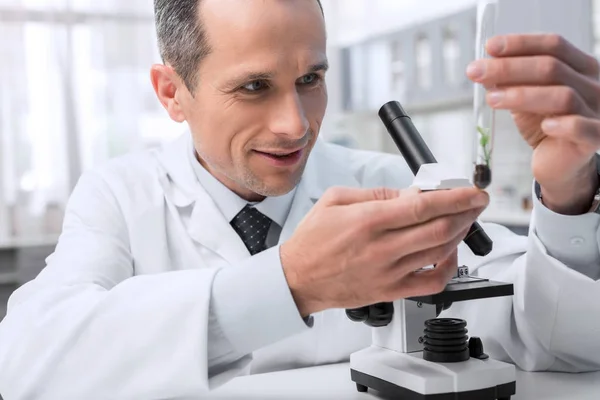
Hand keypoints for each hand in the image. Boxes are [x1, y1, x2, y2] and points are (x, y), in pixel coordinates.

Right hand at [280, 186, 488, 315]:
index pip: (423, 206)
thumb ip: (374, 194)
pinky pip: (431, 282)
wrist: (298, 278)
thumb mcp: (335, 200)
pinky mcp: (391, 291)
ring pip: (440, 251)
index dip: (456, 197)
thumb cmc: (313, 240)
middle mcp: (382, 247)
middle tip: (475, 202)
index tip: (473, 191)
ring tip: (464, 220)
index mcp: (368, 220)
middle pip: (440, 227)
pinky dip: (449, 267)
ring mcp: (389, 272)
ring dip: (460, 233)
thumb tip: (409, 193)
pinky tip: (448, 253)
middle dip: (467, 212)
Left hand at [467, 34, 599, 213]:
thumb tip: (483, 67)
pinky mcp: (593, 138)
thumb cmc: (545, 125)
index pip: (553, 45)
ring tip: (491, 99)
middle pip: (551, 67)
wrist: (561, 162)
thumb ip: (509, 82)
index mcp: (580, 67)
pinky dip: (564, 125)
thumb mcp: (524, 98)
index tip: (490, 47)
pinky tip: (545, 126)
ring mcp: (596, 111)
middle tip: (476, 72)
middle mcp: (592, 85)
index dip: (521, 44)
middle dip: (508, 68)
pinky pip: (581, 128)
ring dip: (522, 95)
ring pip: (562, 96)